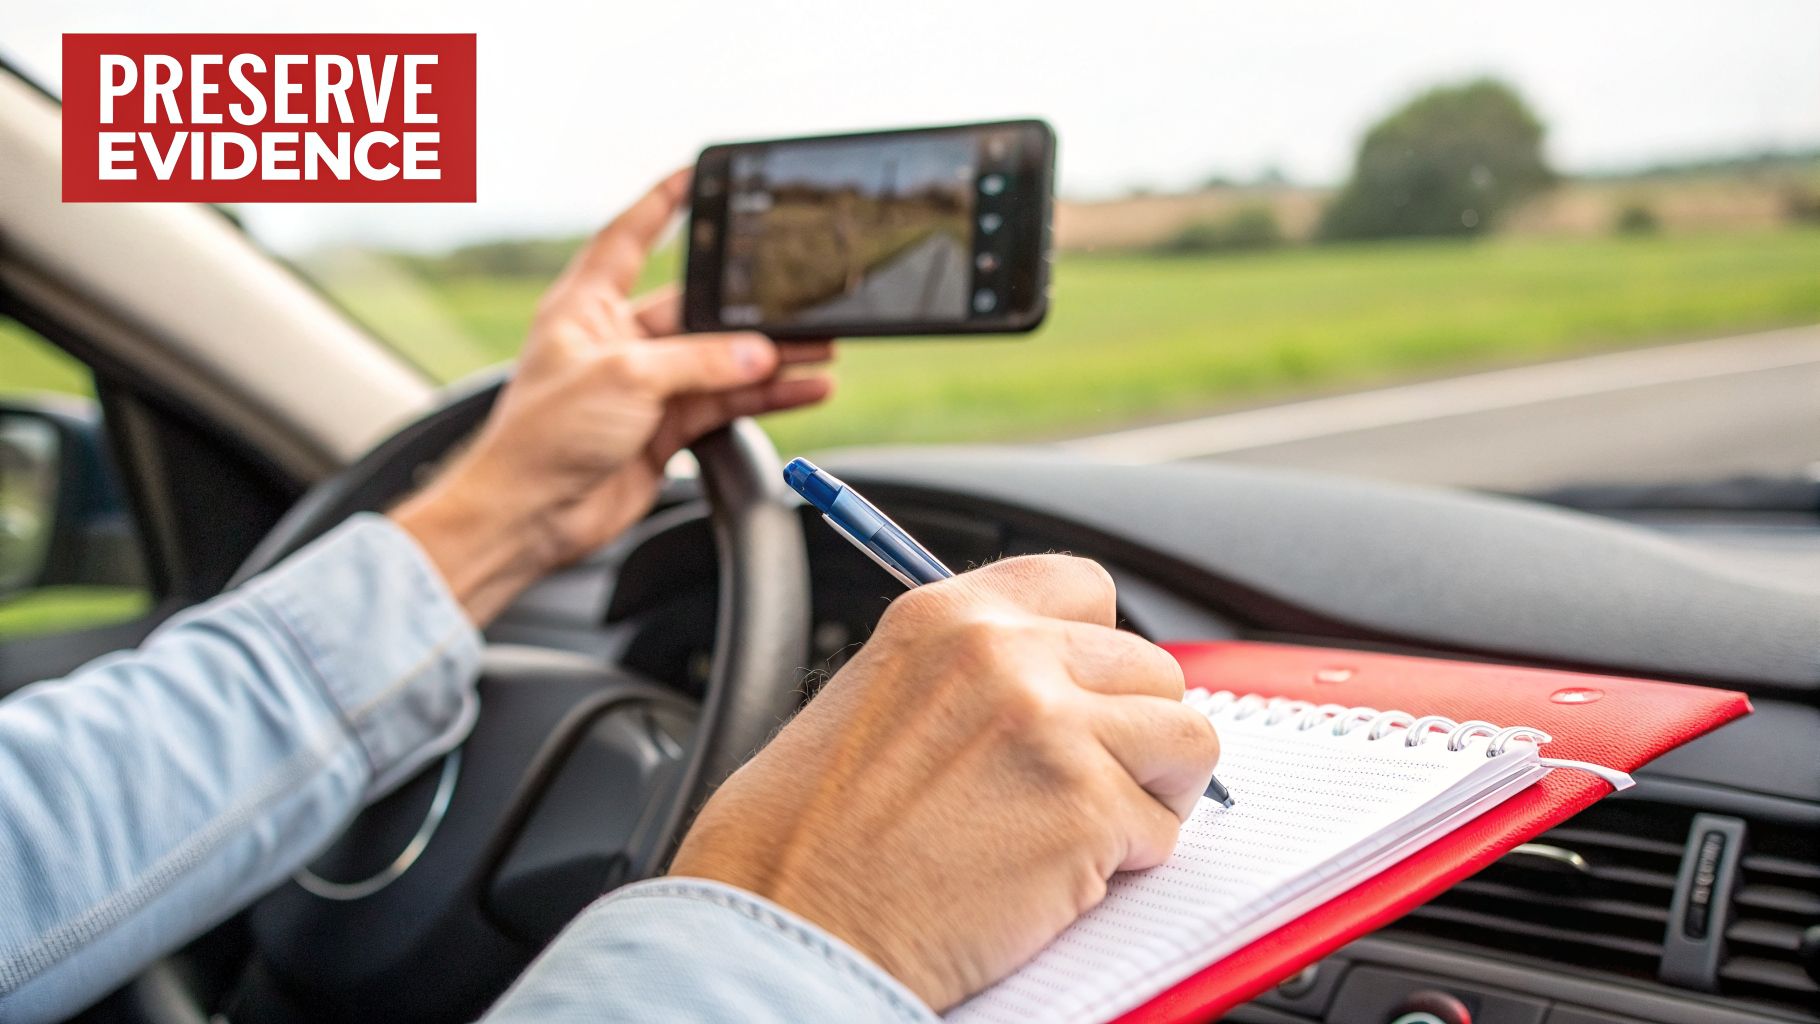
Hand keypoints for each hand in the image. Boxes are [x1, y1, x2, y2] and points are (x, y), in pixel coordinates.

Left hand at [393, 170, 833, 622]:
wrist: (529, 517)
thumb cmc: (542, 437)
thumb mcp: (625, 379)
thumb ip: (698, 362)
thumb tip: (758, 353)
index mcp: (586, 306)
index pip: (627, 237)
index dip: (661, 204)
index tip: (695, 175)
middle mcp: (616, 341)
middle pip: (695, 309)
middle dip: (748, 309)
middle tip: (798, 303)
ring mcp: (644, 387)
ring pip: (720, 360)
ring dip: (769, 357)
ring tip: (821, 348)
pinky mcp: (664, 429)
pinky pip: (726, 402)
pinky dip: (766, 396)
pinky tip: (803, 389)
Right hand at [669, 555, 1221, 1010]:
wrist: (787, 930)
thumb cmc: (801, 842)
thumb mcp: (869, 700)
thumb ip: (963, 674)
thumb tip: (1050, 683)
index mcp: (944, 617)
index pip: (1082, 586)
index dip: (1097, 647)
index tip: (1085, 691)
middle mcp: (1005, 655)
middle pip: (1149, 665)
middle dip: (1132, 730)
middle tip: (1085, 783)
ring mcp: (1053, 729)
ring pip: (1185, 737)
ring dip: (1153, 790)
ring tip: (1088, 828)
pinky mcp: (1086, 811)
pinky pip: (1164, 829)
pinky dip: (1128, 862)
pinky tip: (1056, 876)